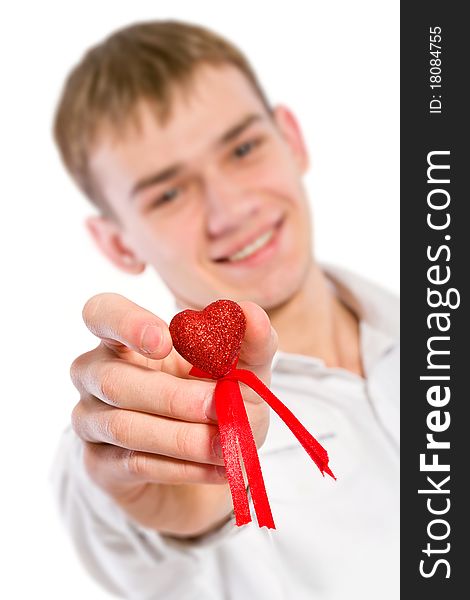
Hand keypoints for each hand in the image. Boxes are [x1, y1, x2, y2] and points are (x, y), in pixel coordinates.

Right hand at [70, 293, 276, 537]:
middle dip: (171, 396)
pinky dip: (182, 467)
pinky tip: (218, 467)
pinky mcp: (100, 465)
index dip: (126, 324)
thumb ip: (250, 341)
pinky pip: (134, 464)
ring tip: (225, 445)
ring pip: (123, 426)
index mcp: (126, 337)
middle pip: (114, 380)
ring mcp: (91, 420)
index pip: (102, 313)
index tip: (165, 342)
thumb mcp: (245, 370)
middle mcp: (97, 374)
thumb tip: (249, 313)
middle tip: (217, 406)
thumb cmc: (217, 398)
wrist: (206, 459)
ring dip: (180, 437)